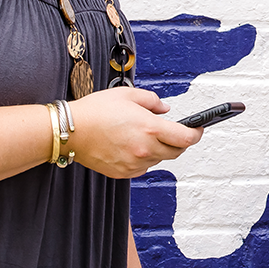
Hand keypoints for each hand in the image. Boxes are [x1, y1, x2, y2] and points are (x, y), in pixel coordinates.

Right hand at [64, 87, 200, 178]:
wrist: (71, 131)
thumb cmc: (95, 111)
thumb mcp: (127, 94)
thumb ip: (152, 100)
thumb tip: (164, 109)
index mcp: (150, 129)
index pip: (186, 138)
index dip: (196, 133)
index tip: (197, 129)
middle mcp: (145, 149)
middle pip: (176, 152)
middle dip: (179, 142)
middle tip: (173, 131)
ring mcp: (134, 164)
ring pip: (158, 160)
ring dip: (159, 149)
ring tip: (142, 135)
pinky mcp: (123, 173)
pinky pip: (142, 167)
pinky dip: (143, 158)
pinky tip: (130, 146)